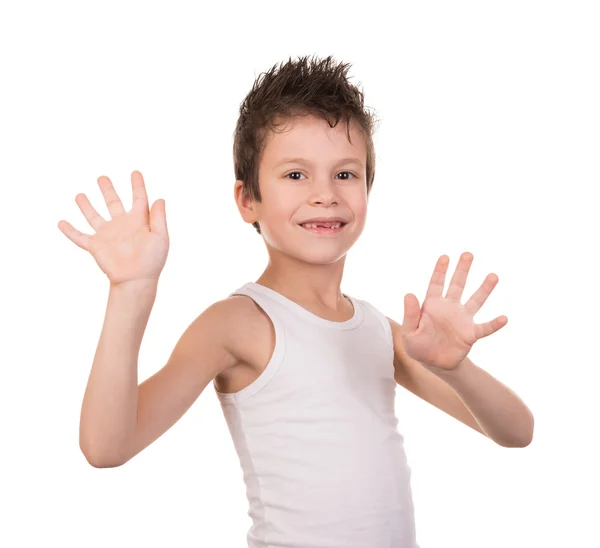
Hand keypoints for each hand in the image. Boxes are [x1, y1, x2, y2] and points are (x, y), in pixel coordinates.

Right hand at [58, 171, 169, 286]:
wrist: (136, 280)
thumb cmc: (152, 260)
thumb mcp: (160, 236)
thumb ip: (159, 217)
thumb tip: (159, 198)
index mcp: (139, 221)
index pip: (139, 199)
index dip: (138, 185)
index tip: (135, 172)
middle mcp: (122, 225)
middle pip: (113, 203)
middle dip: (108, 190)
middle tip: (102, 178)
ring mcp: (107, 235)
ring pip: (94, 216)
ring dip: (87, 206)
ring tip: (80, 195)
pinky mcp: (96, 246)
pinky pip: (79, 237)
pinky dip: (69, 230)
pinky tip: (61, 222)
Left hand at [400, 252, 507, 371]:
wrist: (433, 364)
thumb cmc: (418, 346)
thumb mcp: (409, 332)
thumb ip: (410, 314)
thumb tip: (409, 294)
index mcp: (432, 306)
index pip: (436, 284)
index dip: (440, 271)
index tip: (445, 257)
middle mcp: (449, 308)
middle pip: (457, 285)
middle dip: (462, 270)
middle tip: (468, 254)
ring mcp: (462, 320)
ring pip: (475, 301)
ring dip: (484, 289)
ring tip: (493, 275)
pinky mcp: (470, 334)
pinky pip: (484, 328)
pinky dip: (494, 324)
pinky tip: (504, 318)